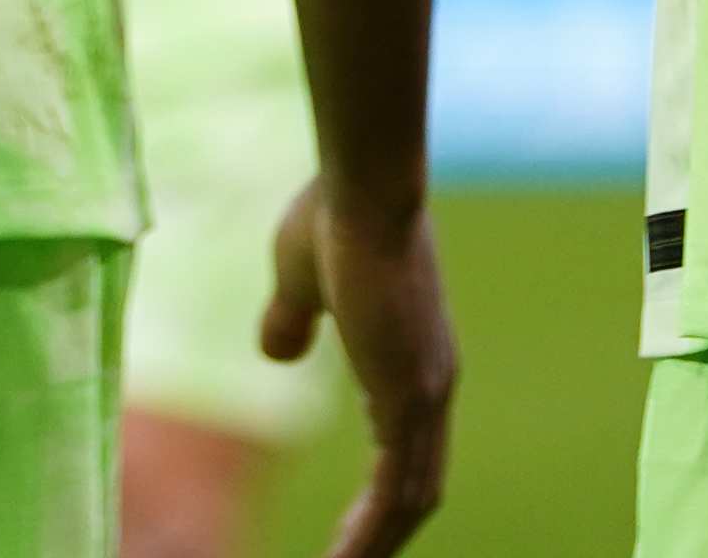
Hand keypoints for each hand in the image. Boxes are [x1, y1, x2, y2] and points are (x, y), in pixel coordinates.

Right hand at [265, 179, 453, 555]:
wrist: (363, 186)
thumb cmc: (334, 215)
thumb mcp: (301, 279)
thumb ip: (292, 319)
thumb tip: (276, 355)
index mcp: (413, 363)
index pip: (407, 453)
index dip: (382, 500)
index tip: (352, 536)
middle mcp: (432, 387)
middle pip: (416, 489)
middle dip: (382, 538)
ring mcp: (427, 394)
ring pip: (411, 499)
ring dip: (376, 547)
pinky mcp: (411, 396)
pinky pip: (397, 488)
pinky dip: (373, 533)